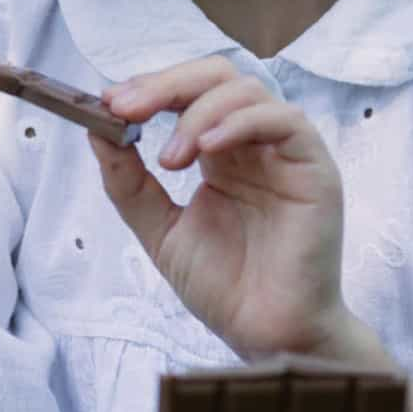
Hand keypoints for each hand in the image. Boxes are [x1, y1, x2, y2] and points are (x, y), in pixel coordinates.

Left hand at [98, 58, 361, 360]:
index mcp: (220, 152)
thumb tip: (97, 130)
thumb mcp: (159, 228)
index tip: (107, 103)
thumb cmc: (223, 286)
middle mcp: (253, 143)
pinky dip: (240, 123)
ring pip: (246, 90)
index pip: (187, 93)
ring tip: (169, 159)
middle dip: (164, 85)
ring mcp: (286, 153)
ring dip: (196, 113)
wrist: (264, 334)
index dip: (148, 88)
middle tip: (125, 108)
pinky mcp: (315, 168)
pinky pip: (284, 121)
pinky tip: (207, 150)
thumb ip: (128, 181)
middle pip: (215, 77)